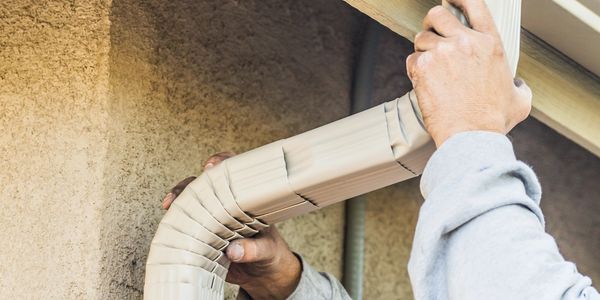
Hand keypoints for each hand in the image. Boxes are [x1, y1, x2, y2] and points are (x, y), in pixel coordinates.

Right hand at [162, 152, 301, 299]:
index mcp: (246, 200)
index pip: (234, 172)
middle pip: (204, 186)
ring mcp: (213, 222)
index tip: (211, 167)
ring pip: (190, 204)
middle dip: (189, 185)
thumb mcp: (268, 251)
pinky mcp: (203, 240)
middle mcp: (227, 207)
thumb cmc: (270, 254)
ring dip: (178, 203)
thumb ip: (254, 250)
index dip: (222, 163)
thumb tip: (234, 250)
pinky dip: (175, 227)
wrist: (264, 277)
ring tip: (171, 207)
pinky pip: (185, 229)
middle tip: (181, 194)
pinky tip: (169, 228)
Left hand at [406, 0, 531, 146]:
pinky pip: (411, 59)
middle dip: (432, 23)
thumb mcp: (519, 100)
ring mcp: (442, 53)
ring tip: (431, 70)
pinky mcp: (423, 67)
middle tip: (432, 35)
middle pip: (438, 14)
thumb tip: (518, 86)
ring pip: (421, 38)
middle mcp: (466, 43)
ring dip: (423, 51)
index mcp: (491, 45)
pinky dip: (414, 70)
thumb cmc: (492, 121)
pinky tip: (424, 83)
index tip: (452, 0)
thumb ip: (518, 85)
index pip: (475, 6)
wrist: (470, 136)